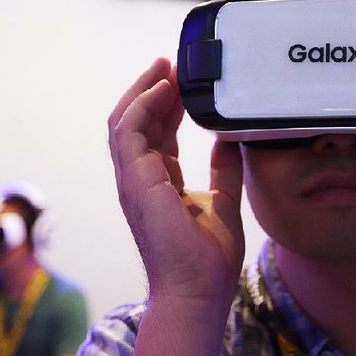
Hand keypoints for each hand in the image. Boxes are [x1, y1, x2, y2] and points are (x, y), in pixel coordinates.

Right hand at [107, 57, 244, 308]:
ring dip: (144, 90)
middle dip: (152, 89)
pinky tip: (162, 89)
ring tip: (165, 67)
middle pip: (137, 121)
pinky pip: (129, 132)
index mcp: (158, 182)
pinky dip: (142, 105)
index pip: (156, 132)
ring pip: (125, 121)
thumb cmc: (206, 259)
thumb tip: (231, 140)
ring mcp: (133, 180)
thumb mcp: (223, 201)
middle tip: (172, 64)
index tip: (181, 80)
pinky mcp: (135, 181)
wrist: (198, 291)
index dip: (166, 104)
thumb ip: (224, 169)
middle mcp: (140, 178)